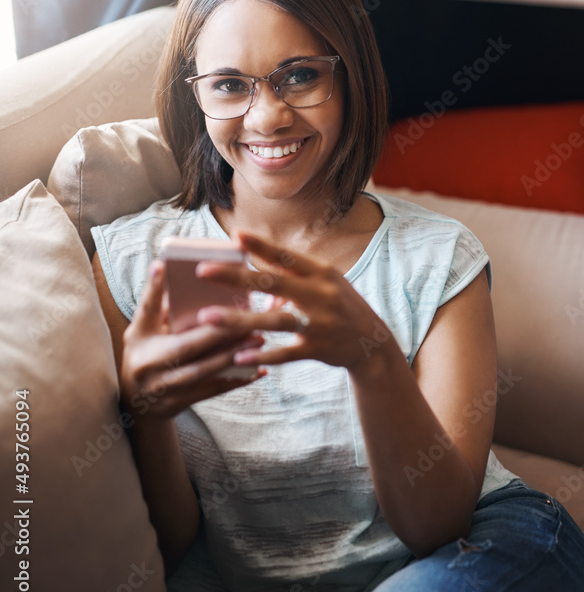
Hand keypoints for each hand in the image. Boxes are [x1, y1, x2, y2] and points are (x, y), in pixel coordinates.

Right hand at [119, 261, 265, 419]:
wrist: (136, 404)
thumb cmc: (145, 354)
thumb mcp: (143, 329)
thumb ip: (156, 304)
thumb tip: (167, 267)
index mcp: (138, 338)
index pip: (146, 310)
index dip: (154, 290)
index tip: (163, 265)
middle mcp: (147, 363)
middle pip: (185, 346)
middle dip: (219, 333)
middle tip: (247, 318)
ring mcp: (162, 387)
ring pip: (202, 371)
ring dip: (232, 355)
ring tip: (258, 341)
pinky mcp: (178, 403)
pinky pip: (211, 392)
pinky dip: (235, 381)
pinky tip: (257, 371)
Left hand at [194, 232, 399, 374]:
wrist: (372, 343)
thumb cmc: (341, 306)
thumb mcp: (326, 283)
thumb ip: (292, 275)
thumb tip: (256, 268)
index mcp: (321, 273)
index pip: (287, 256)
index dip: (261, 245)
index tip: (235, 235)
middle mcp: (320, 295)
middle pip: (272, 283)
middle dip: (235, 276)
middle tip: (203, 270)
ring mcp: (319, 323)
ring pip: (273, 320)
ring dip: (239, 319)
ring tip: (207, 317)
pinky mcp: (317, 349)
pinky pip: (284, 353)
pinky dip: (262, 355)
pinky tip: (238, 356)